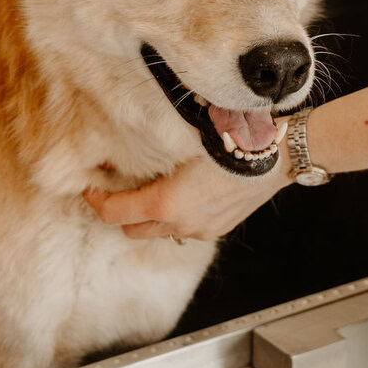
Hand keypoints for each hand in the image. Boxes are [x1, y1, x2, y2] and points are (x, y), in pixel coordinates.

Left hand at [83, 151, 291, 240]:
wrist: (279, 155)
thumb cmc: (234, 139)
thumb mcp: (187, 137)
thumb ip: (157, 150)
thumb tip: (132, 141)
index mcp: (166, 203)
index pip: (114, 212)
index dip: (95, 200)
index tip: (88, 186)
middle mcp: (180, 224)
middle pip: (132, 229)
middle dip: (120, 211)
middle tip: (116, 186)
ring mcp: (201, 230)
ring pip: (161, 231)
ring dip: (149, 215)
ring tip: (151, 187)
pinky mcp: (219, 228)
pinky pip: (186, 228)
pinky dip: (176, 215)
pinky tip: (184, 192)